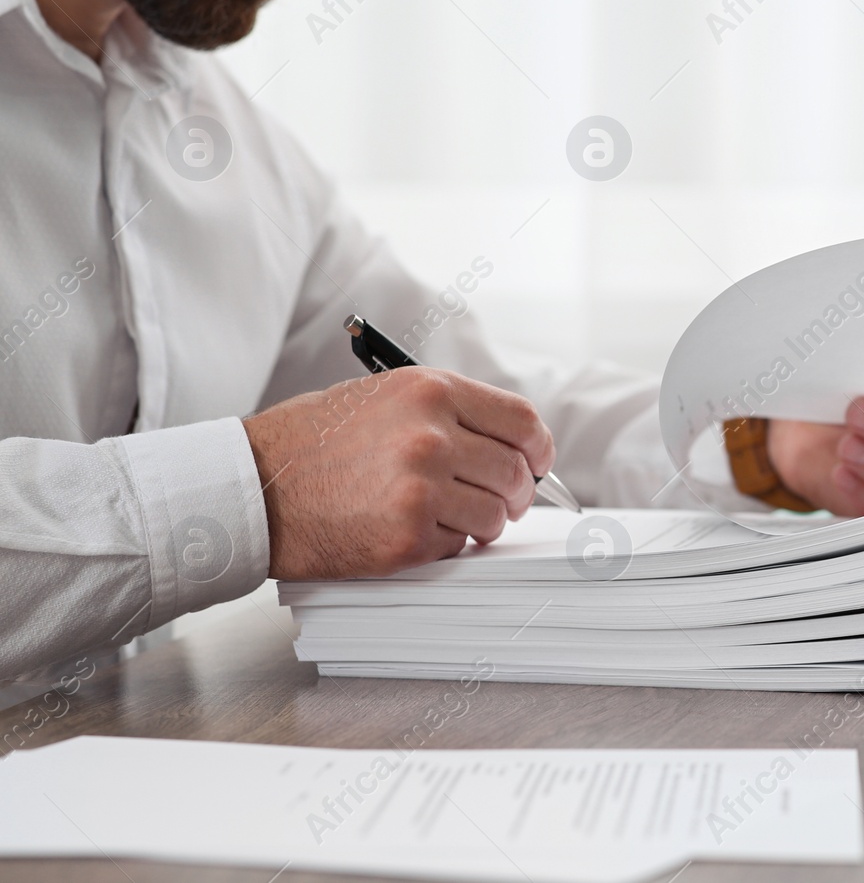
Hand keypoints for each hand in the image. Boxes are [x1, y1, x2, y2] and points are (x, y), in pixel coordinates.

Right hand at [242, 368, 554, 579]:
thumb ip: (448, 412)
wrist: (253, 485)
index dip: (537, 448)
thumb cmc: (314, 442)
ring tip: (453, 518)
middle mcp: (431, 435)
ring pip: (494, 514)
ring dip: (482, 523)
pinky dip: (445, 544)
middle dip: (514, 492)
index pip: (522, 421)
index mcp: (431, 392)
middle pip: (515, 471)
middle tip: (500, 502)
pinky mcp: (406, 536)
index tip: (536, 462)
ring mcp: (420, 488)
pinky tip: (412, 530)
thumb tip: (510, 443)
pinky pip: (457, 545)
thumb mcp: (384, 397)